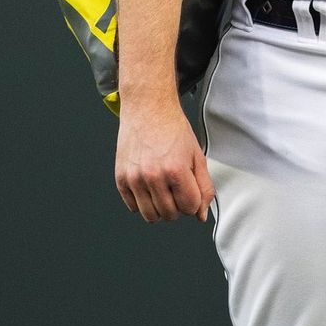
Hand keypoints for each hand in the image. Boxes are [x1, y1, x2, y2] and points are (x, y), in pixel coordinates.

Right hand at [115, 101, 214, 222]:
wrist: (148, 109)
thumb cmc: (173, 129)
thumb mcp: (197, 155)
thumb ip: (204, 187)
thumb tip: (201, 215)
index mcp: (176, 170)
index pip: (190, 207)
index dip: (193, 201)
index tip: (190, 189)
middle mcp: (153, 176)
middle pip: (170, 215)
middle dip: (178, 206)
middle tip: (177, 188)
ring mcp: (134, 178)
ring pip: (150, 216)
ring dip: (160, 208)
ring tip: (164, 190)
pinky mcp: (121, 178)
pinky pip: (133, 207)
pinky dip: (143, 202)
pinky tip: (149, 186)